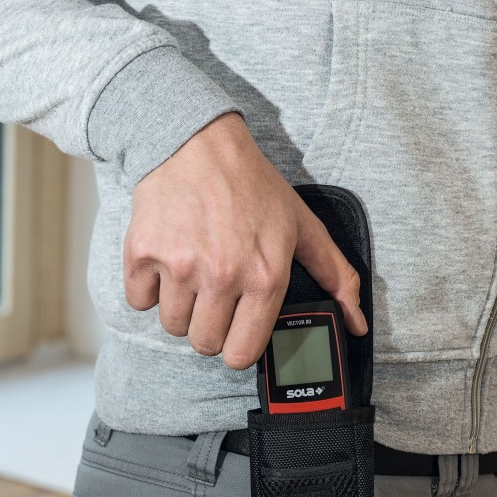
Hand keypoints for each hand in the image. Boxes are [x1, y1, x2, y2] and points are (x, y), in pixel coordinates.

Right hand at [124, 112, 367, 368]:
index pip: (242, 354)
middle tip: (216, 296)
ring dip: (181, 308)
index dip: (239, 346)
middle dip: (210, 327)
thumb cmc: (251, 185)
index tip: (238, 329)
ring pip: (172, 326)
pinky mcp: (142, 253)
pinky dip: (149, 289)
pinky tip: (167, 263)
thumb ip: (336, 276)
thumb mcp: (303, 226)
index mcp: (264, 276)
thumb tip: (357, 323)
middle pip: (204, 344)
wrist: (196, 142)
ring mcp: (179, 266)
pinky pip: (139, 301)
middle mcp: (222, 276)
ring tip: (193, 274)